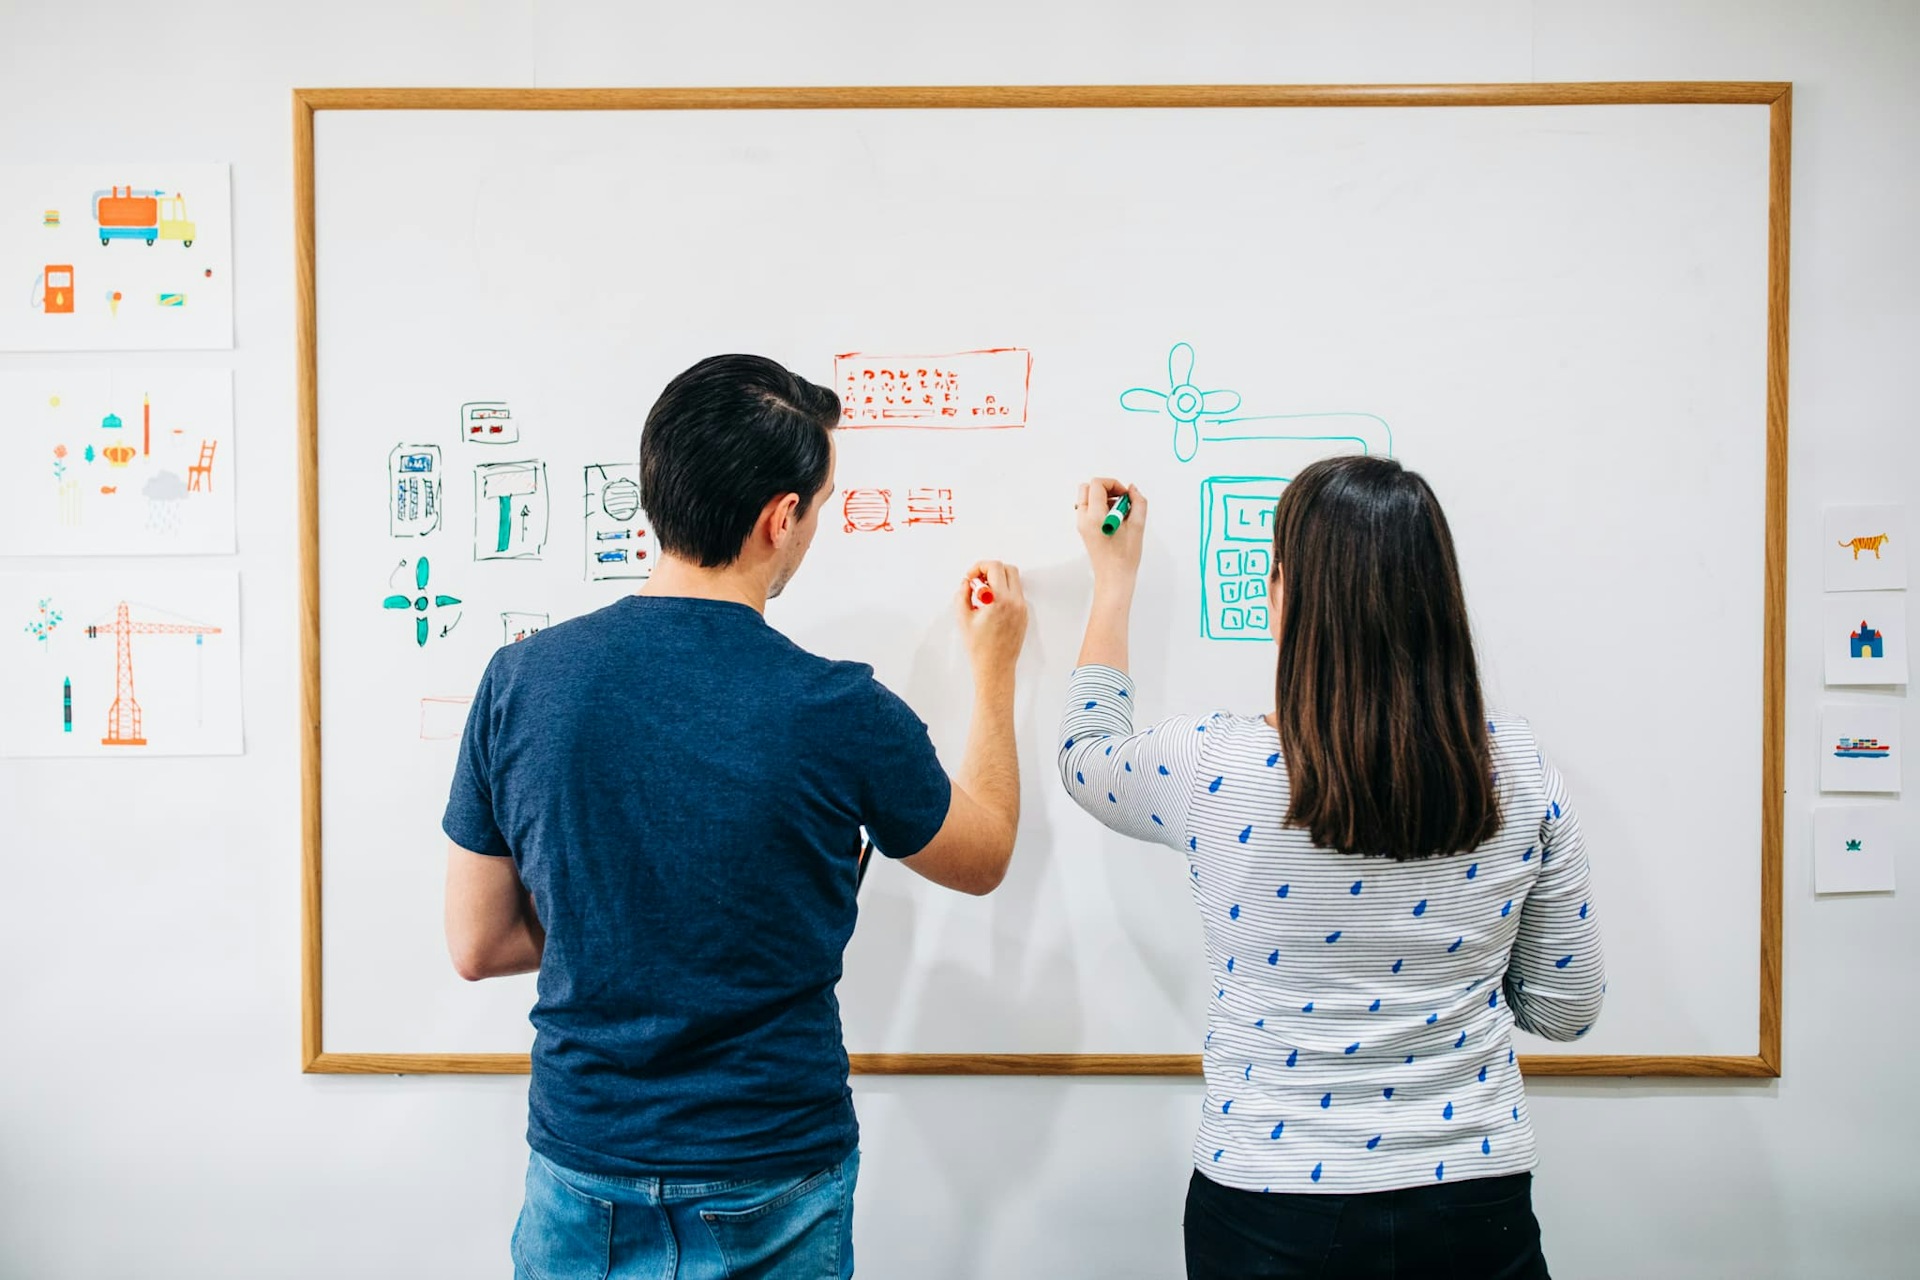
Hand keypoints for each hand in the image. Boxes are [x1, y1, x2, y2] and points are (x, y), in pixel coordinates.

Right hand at [955, 560, 1027, 679]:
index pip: (995, 567)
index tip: (971, 577)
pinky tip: (991, 606)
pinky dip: (1004, 593)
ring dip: (998, 581)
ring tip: (983, 597)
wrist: (995, 668)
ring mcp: (1022, 609)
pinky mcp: (1024, 615)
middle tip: (978, 582)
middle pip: (1008, 569)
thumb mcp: (963, 618)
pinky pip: (1016, 594)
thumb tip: (967, 583)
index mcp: (1000, 600)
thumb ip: (962, 594)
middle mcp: (1015, 602)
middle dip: (990, 570)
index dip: (979, 567)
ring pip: (1014, 581)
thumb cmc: (979, 648)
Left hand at [1075, 477, 1147, 587]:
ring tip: (1120, 513)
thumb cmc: (1124, 558)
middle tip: (1121, 499)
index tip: (1125, 495)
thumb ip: (1138, 502)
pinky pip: (1089, 509)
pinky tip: (1115, 520)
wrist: (1114, 578)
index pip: (1097, 484)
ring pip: (1087, 498)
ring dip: (1104, 498)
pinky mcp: (1085, 530)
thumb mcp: (1137, 526)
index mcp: (1095, 517)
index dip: (1114, 484)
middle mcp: (1084, 519)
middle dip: (1106, 488)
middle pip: (1088, 488)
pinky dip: (1101, 507)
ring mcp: (1082, 524)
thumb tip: (1133, 490)